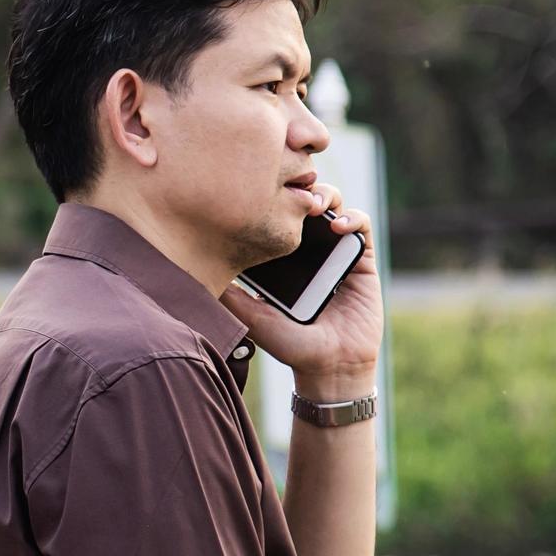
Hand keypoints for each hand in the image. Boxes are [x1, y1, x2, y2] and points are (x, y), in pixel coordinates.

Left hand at [219, 182, 381, 392]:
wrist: (328, 366)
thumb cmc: (290, 345)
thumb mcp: (251, 316)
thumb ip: (229, 294)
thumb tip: (194, 269)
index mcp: (281, 257)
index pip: (276, 215)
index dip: (270, 199)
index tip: (259, 193)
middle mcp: (308, 250)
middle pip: (302, 202)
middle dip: (297, 189)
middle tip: (287, 193)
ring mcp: (335, 252)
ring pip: (333, 205)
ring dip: (325, 194)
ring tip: (314, 204)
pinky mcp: (361, 259)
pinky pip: (361, 227)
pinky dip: (353, 217)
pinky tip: (338, 225)